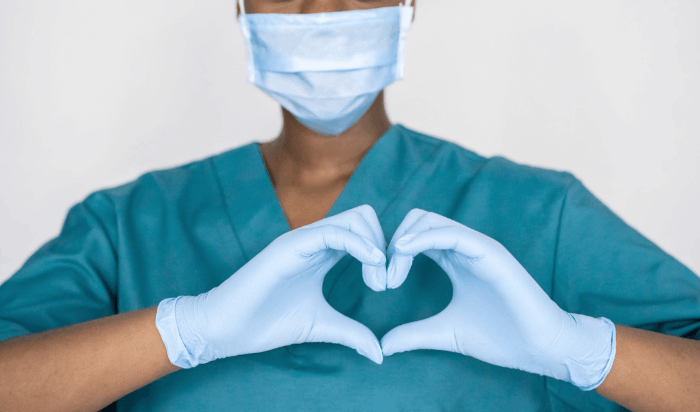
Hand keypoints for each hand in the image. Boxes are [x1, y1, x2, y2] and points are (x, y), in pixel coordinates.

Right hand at [156, 205, 386, 367]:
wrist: (226, 328)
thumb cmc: (267, 323)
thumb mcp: (321, 326)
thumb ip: (351, 333)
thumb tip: (380, 353)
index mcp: (323, 254)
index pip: (364, 232)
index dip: (383, 253)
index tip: (387, 285)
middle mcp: (315, 240)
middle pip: (364, 217)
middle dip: (385, 245)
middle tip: (384, 282)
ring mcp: (303, 240)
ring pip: (354, 218)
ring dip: (376, 245)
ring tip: (377, 281)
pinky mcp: (291, 245)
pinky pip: (333, 232)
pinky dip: (359, 244)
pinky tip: (371, 265)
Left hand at [380, 209, 615, 390]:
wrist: (541, 348)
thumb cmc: (501, 337)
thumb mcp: (445, 333)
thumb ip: (414, 334)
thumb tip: (383, 346)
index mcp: (454, 260)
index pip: (413, 237)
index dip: (391, 253)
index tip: (378, 283)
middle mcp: (464, 247)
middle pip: (416, 221)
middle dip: (391, 244)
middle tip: (382, 279)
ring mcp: (477, 247)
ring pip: (429, 220)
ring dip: (402, 241)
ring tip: (392, 275)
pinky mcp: (490, 252)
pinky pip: (451, 233)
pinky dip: (423, 238)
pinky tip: (404, 253)